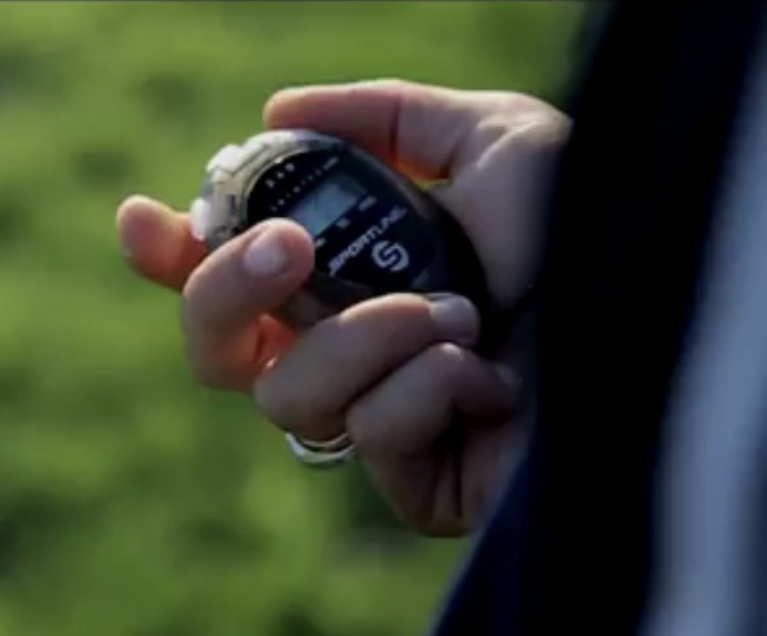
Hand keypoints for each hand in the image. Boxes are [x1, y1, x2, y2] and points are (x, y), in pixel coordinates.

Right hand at [116, 80, 569, 535]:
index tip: (141, 218)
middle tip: (288, 251)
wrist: (659, 316)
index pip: (228, 276)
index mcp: (347, 274)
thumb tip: (277, 113)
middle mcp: (345, 347)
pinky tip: (488, 378)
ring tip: (458, 312)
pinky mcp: (410, 480)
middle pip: (214, 349)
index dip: (170, 254)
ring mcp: (372, 418)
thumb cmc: (587, 227)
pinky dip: (424, 389)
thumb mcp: (490, 137)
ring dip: (367, 337)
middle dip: (227, 293)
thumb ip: (383, 118)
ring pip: (285, 396)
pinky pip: (364, 437)